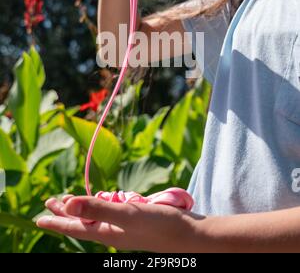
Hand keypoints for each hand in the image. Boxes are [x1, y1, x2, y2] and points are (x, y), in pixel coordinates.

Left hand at [37, 195, 202, 251]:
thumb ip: (97, 208)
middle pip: (82, 222)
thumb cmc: (160, 225)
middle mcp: (113, 232)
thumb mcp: (126, 214)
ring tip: (71, 202)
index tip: (40, 218)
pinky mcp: (136, 222)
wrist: (191, 235)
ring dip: (81, 209)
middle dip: (65, 213)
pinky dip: (101, 207)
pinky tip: (104, 203)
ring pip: (96, 218)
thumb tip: (67, 203)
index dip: (57, 222)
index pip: (75, 227)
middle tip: (50, 203)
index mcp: (107, 233)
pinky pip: (111, 215)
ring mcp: (125, 228)